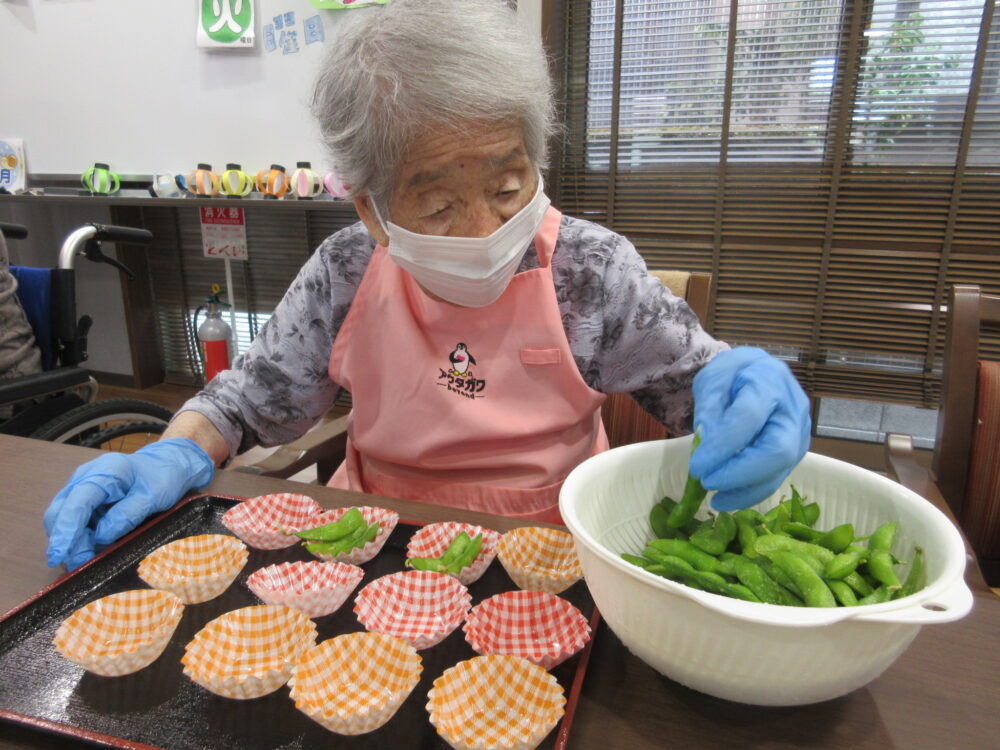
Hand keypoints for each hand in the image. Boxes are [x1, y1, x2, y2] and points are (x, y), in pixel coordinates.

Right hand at [44, 438, 214, 569]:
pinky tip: (91, 550)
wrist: (168, 465)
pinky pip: (75, 522)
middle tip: (81, 565)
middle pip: (61, 513)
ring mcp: (82, 488)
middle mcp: (86, 477)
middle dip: (67, 542)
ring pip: (63, 520)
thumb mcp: (154, 496)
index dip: (65, 531)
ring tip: (87, 560)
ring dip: (72, 542)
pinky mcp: (85, 500)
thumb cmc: (163, 478)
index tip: (58, 556)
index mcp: (105, 471)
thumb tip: (100, 536)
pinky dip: (80, 538)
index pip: (76, 503)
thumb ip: (128, 514)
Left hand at [689, 347, 809, 510]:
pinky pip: (776, 476)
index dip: (722, 446)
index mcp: (768, 381)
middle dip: (740, 474)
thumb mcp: (712, 381)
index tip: (696, 466)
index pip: (748, 418)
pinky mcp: (796, 451)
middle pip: (777, 450)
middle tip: (707, 482)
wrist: (758, 371)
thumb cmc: (733, 374)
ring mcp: (799, 432)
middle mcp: (792, 409)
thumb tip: (706, 449)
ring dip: (745, 490)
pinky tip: (728, 498)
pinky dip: (751, 491)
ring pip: (779, 469)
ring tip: (715, 500)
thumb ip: (709, 411)